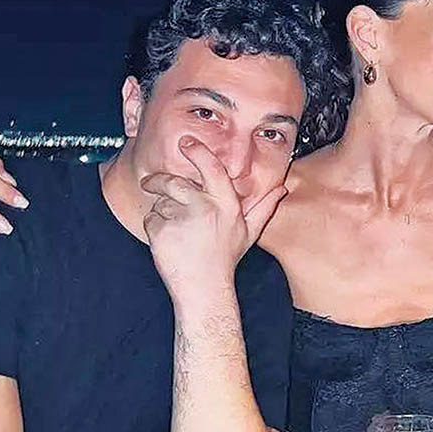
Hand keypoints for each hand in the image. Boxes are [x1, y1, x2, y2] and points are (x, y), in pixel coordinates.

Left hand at [142, 136, 285, 300]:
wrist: (203, 288)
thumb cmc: (224, 260)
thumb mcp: (248, 232)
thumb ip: (264, 207)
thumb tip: (282, 189)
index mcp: (226, 204)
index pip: (211, 168)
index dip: (198, 152)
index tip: (186, 143)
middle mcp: (205, 207)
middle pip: (174, 181)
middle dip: (159, 181)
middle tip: (152, 183)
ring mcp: (182, 218)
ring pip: (161, 202)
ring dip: (162, 212)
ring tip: (176, 231)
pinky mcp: (163, 230)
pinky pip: (151, 217)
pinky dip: (155, 226)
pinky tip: (169, 240)